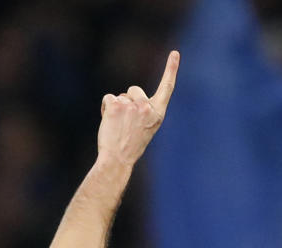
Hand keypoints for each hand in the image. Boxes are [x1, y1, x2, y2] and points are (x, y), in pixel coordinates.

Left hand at [97, 51, 179, 165]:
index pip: (167, 88)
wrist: (118, 159)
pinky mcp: (116, 105)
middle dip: (128, 100)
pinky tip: (109, 123)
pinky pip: (109, 98)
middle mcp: (147, 108)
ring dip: (116, 107)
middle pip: (134, 90)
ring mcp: (132, 106)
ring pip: (120, 96)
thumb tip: (132, 98)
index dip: (171, 69)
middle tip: (126, 122)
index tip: (175, 53)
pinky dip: (106, 108)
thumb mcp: (148, 128)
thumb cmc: (132, 146)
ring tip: (118, 126)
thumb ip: (145, 111)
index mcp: (158, 114)